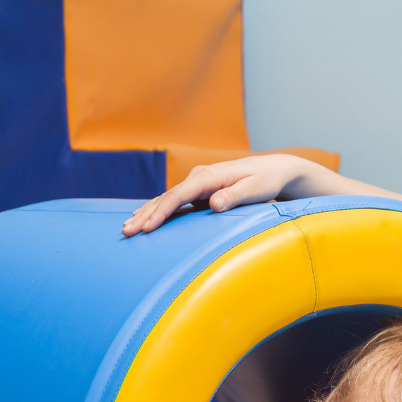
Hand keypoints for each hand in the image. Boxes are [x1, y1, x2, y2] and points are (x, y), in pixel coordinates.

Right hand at [121, 154, 326, 236]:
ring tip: (127, 228)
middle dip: (145, 215)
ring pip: (167, 198)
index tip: (147, 227)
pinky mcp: (201, 189)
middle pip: (166, 197)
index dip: (161, 212)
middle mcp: (199, 176)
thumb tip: (213, 205)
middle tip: (126, 232)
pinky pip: (175, 201)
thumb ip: (234, 197)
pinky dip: (159, 210)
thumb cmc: (266, 181)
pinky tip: (145, 218)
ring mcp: (198, 182)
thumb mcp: (255, 190)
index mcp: (209, 176)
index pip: (178, 196)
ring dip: (147, 213)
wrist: (274, 169)